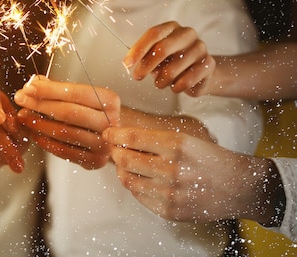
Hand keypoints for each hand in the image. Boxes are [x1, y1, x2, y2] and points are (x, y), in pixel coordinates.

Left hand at [13, 76, 118, 169]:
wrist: (108, 133)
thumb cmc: (90, 110)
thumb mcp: (78, 94)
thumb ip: (55, 88)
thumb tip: (32, 84)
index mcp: (109, 100)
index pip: (75, 92)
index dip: (49, 90)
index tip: (28, 87)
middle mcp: (110, 122)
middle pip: (68, 112)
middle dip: (40, 105)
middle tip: (21, 100)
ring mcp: (104, 144)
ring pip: (65, 133)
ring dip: (39, 124)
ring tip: (24, 117)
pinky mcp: (95, 161)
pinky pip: (65, 151)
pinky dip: (46, 142)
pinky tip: (34, 133)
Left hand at [103, 126, 281, 223]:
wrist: (237, 187)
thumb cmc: (209, 160)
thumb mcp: (185, 139)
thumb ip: (153, 140)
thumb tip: (120, 138)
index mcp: (177, 146)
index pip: (132, 138)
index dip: (115, 135)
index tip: (108, 133)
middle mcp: (172, 170)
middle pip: (125, 159)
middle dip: (115, 153)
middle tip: (115, 149)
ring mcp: (170, 193)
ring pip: (128, 180)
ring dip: (122, 170)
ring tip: (127, 165)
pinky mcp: (169, 211)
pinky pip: (139, 196)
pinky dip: (135, 186)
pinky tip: (142, 179)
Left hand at [123, 21, 215, 95]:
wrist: (200, 72)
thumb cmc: (172, 62)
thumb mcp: (155, 56)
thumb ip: (144, 56)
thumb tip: (128, 63)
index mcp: (172, 28)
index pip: (153, 34)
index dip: (138, 50)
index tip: (127, 64)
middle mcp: (187, 34)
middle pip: (162, 49)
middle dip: (146, 66)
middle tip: (137, 76)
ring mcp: (200, 48)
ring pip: (172, 70)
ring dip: (160, 81)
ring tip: (160, 82)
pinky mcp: (209, 64)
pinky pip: (186, 81)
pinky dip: (176, 87)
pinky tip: (175, 86)